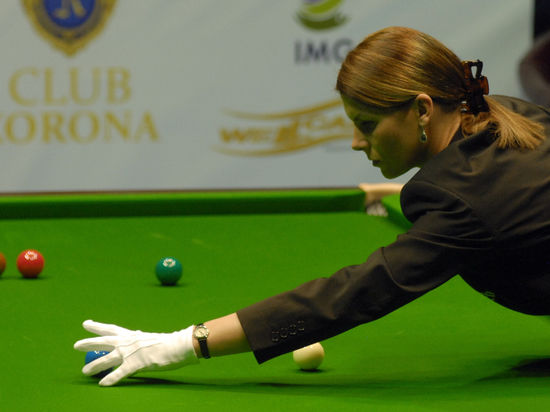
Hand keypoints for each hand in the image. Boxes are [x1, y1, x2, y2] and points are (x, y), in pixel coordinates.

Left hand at [73, 320, 198, 385]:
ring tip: (84, 371)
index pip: (111, 329)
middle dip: (89, 343)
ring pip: (108, 359)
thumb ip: (139, 340)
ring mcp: (131, 353)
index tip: (86, 323)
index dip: (98, 327)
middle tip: (76, 345)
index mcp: (132, 335)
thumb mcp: (149, 339)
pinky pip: (120, 373)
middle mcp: (128, 342)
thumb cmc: (167, 343)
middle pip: (104, 341)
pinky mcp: (136, 364)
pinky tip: (103, 384)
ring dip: (95, 365)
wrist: (178, 346)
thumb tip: (135, 337)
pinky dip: (111, 379)